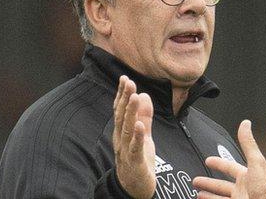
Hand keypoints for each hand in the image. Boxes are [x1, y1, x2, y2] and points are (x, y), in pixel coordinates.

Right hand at [113, 75, 156, 198]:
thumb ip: (144, 117)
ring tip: (134, 97)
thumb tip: (144, 95)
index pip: (120, 110)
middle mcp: (120, 139)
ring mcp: (126, 151)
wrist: (135, 188)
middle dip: (125, 98)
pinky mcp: (135, 162)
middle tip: (129, 82)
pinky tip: (139, 125)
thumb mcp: (143, 135)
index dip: (122, 94)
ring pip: (127, 129)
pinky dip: (136, 136)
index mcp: (122, 132)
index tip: (125, 78)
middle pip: (122, 116)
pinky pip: (135, 148)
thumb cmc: (137, 159)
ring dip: (131, 112)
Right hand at [193, 120, 265, 198]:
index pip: (229, 167)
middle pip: (222, 184)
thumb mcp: (256, 161)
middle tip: (197, 180)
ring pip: (219, 197)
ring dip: (208, 196)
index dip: (218, 163)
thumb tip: (246, 124)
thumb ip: (249, 143)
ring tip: (198, 194)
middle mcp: (243, 188)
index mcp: (247, 175)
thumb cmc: (265, 188)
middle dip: (209, 182)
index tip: (209, 160)